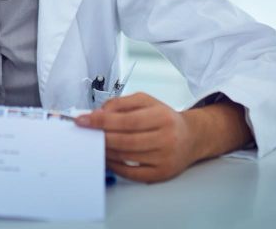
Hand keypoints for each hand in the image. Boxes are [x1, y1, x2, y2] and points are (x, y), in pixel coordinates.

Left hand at [75, 93, 197, 182]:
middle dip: (101, 137)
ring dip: (106, 150)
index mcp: (162, 116)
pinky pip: (132, 173)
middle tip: (85, 133)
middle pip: (125, 140)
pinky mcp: (161, 174)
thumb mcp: (146, 101)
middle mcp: (166, 138)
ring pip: (126, 156)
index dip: (102, 121)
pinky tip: (107, 158)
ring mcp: (165, 158)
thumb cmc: (164, 118)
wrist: (192, 137)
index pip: (126, 120)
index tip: (83, 120)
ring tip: (94, 144)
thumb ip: (121, 103)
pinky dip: (115, 166)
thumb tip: (98, 114)